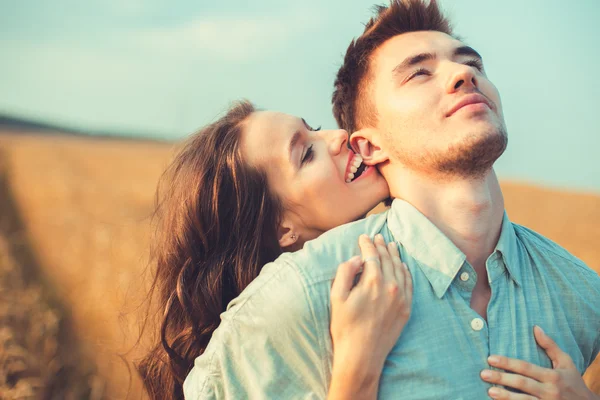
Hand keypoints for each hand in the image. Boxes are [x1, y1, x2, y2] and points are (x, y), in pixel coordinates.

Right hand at [329, 234, 411, 390]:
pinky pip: (409, 284)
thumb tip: (358, 259)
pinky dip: (406, 272)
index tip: (363, 237)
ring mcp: (401, 298)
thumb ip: (345, 272)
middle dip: (381, 246)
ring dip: (395, 255)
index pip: (371, 255)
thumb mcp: (337, 297)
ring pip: (400, 269)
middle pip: (387, 259)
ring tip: (392, 245)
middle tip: (378, 236)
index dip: (367, 243)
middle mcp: (391, 286)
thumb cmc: (345, 327)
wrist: (361, 356)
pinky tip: (403, 266)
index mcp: (372, 281)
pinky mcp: (406, 309)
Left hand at [480, 326, 598, 399]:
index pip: (526, 367)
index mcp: (552, 376)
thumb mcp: (566, 363)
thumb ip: (550, 346)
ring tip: (489, 391)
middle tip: (483, 374)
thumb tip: (535, 327)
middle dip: (501, 378)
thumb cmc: (574, 382)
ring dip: (505, 396)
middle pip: (521, 383)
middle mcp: (549, 391)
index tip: (491, 358)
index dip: (508, 363)